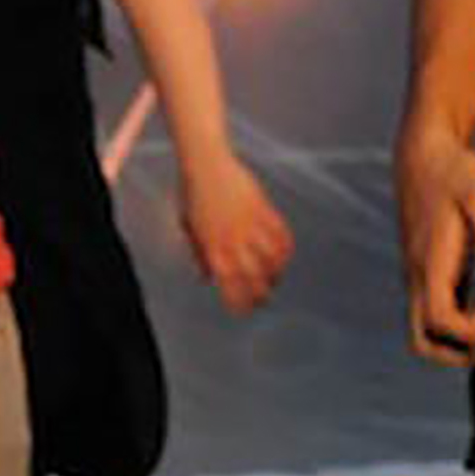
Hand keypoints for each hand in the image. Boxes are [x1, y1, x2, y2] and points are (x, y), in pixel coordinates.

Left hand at [178, 148, 293, 314]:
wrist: (206, 164)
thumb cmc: (193, 196)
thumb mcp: (190, 228)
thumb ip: (199, 254)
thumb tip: (206, 278)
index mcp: (212, 248)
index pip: (230, 286)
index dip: (239, 303)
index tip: (243, 311)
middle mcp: (232, 240)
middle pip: (254, 279)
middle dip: (261, 294)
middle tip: (263, 299)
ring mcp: (250, 225)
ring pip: (272, 260)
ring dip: (276, 273)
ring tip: (274, 278)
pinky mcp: (263, 210)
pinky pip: (281, 236)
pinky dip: (285, 250)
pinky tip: (283, 256)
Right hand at [394, 122, 474, 367]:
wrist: (425, 151)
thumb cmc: (455, 172)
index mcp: (430, 262)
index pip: (439, 321)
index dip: (472, 331)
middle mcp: (418, 275)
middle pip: (422, 341)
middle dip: (459, 353)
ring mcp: (419, 276)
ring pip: (425, 331)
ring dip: (459, 339)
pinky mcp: (425, 271)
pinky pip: (434, 312)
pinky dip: (458, 321)